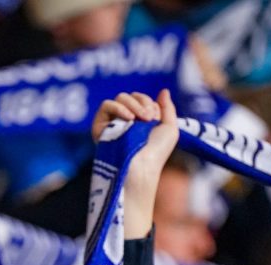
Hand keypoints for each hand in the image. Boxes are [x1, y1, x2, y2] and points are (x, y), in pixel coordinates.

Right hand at [93, 90, 179, 239]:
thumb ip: (168, 108)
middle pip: (131, 96)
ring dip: (133, 104)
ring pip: (120, 98)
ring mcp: (112, 123)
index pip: (142, 99)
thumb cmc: (157, 153)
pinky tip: (128, 118)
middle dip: (142, 102)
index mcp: (140, 121)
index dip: (149, 103)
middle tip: (148, 119)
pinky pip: (106, 105)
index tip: (154, 118)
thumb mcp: (170, 128)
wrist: (142, 167)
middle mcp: (125, 121)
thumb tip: (163, 90)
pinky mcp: (100, 127)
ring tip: (140, 120)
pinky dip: (118, 107)